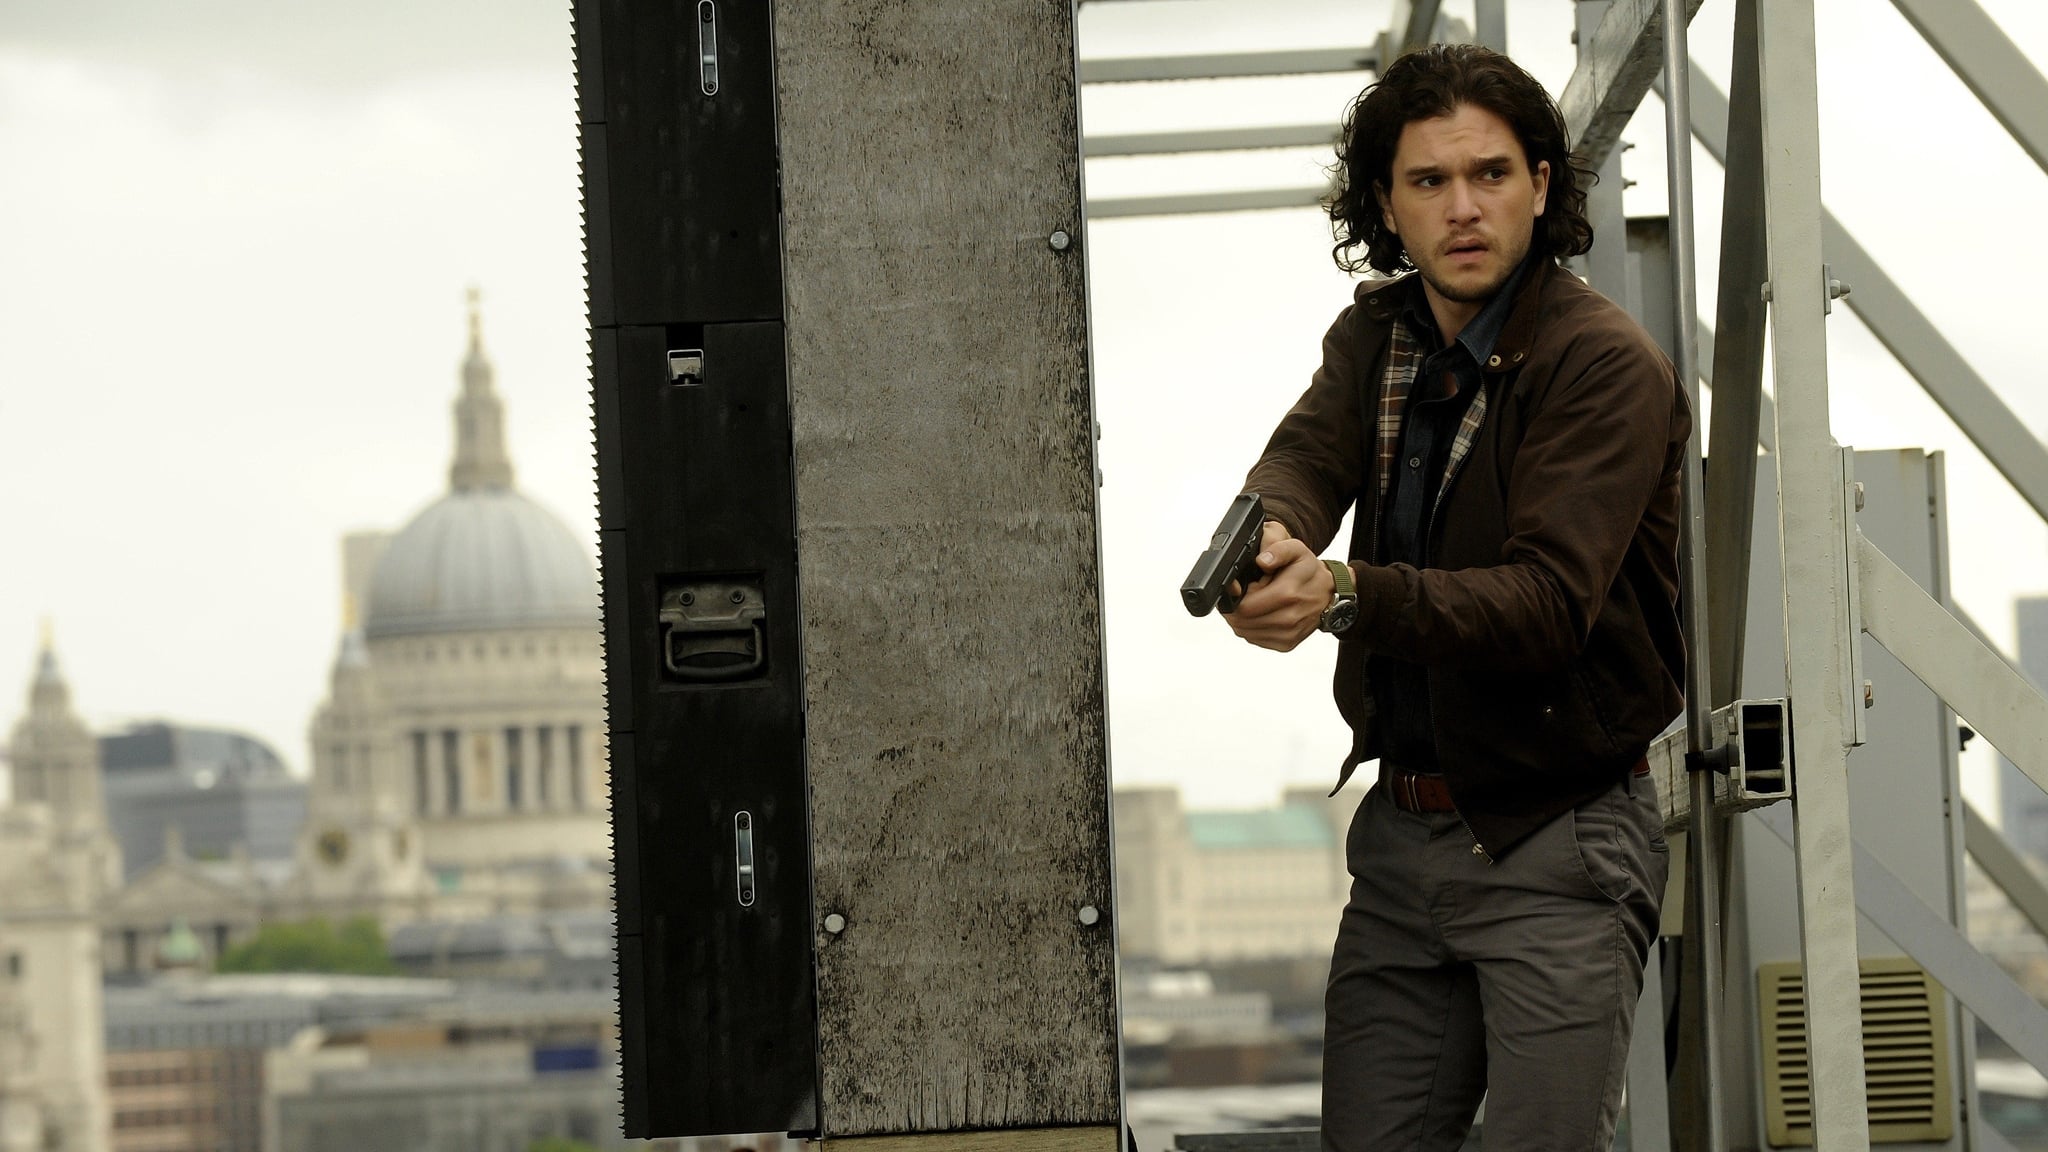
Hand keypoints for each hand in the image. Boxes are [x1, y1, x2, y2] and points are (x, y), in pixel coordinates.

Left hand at [1224, 525, 1334, 651]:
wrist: (1328, 592)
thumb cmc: (1309, 571)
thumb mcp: (1296, 549)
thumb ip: (1278, 550)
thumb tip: (1262, 561)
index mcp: (1288, 594)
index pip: (1244, 606)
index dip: (1238, 596)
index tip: (1245, 587)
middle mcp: (1289, 618)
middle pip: (1242, 621)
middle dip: (1238, 607)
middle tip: (1250, 594)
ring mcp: (1287, 634)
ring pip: (1245, 632)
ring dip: (1243, 619)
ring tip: (1256, 603)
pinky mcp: (1286, 644)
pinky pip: (1255, 639)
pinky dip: (1252, 628)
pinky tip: (1261, 614)